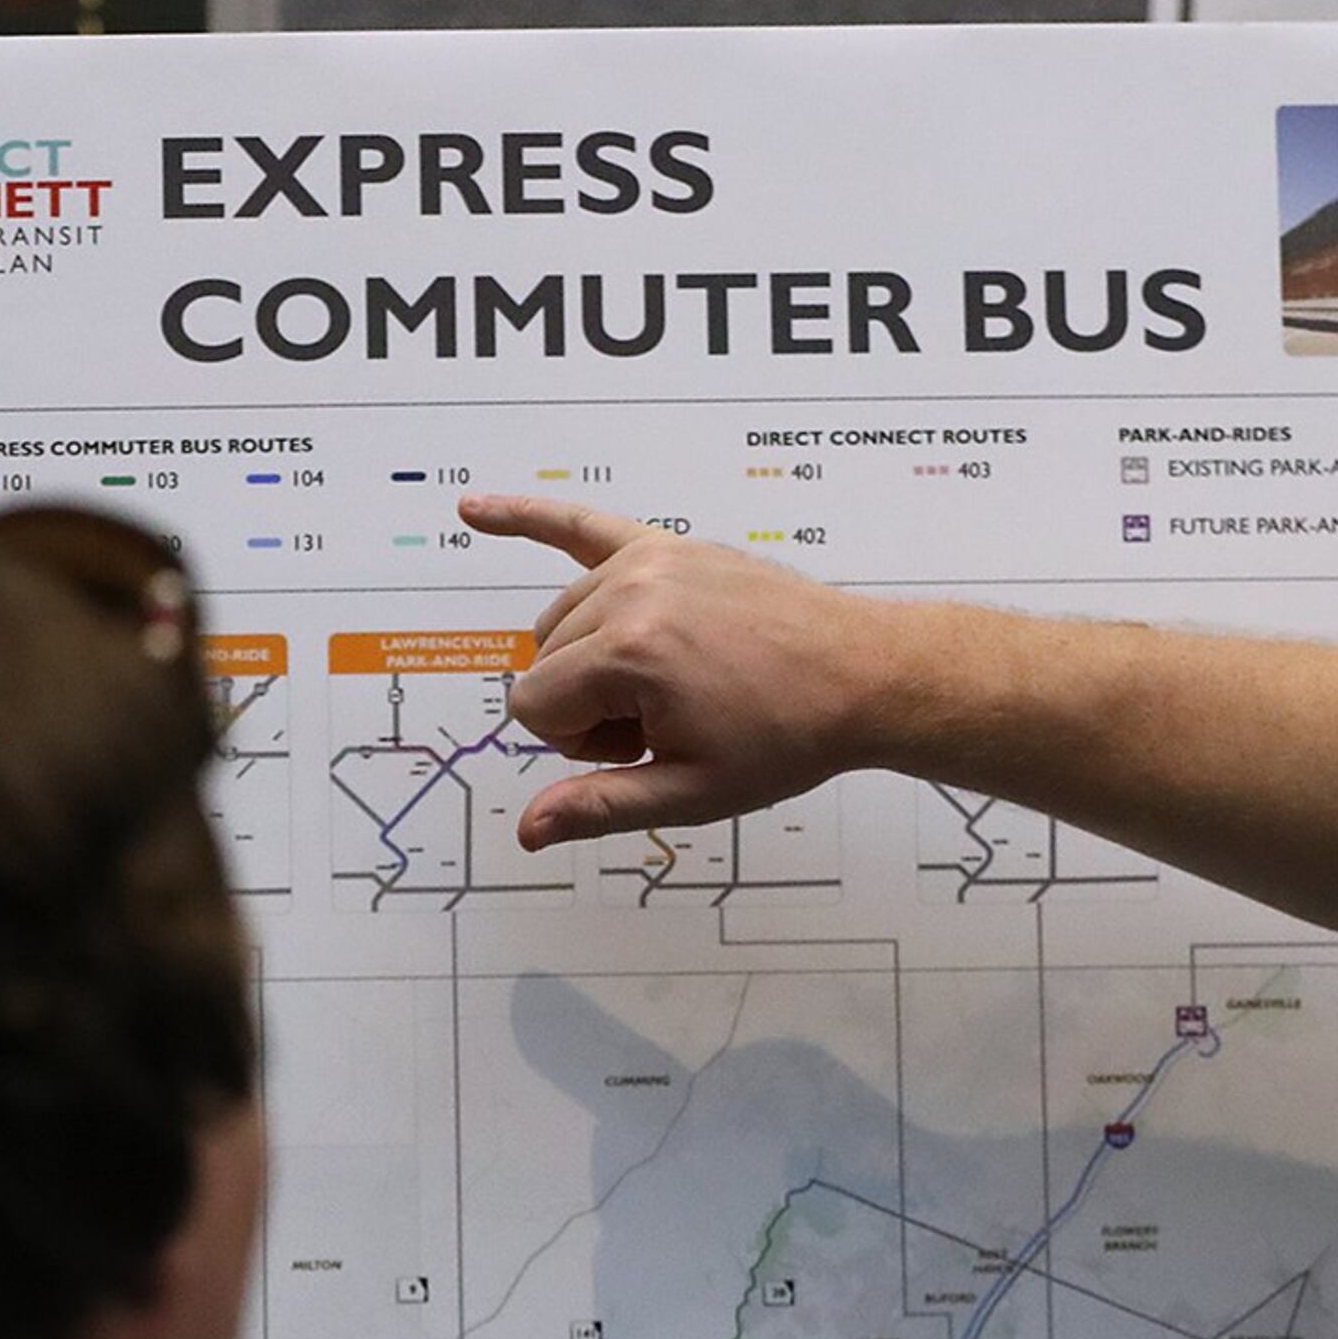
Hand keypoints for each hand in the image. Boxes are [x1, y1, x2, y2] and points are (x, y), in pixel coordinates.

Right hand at [463, 494, 901, 850]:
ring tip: (672, 683)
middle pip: (542, 662)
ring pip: (560, 620)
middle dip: (589, 705)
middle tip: (670, 720)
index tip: (644, 746)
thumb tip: (527, 830)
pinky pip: (580, 524)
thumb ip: (601, 807)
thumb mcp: (694, 792)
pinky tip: (473, 508)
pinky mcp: (668, 546)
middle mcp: (630, 594)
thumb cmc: (788, 737)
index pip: (533, 708)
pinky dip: (524, 515)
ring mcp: (649, 561)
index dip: (580, 744)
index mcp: (630, 654)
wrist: (864, 676)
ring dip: (594, 659)